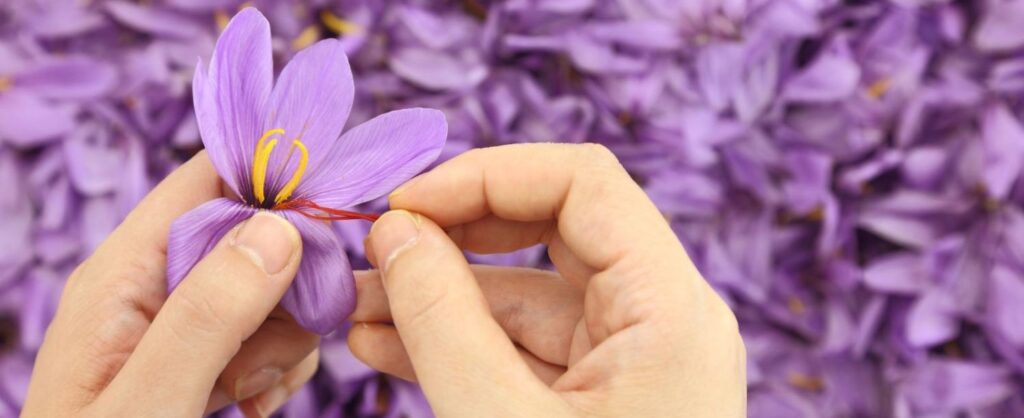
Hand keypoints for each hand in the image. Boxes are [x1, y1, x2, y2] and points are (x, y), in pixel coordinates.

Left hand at [23, 153, 318, 416]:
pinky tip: (257, 402)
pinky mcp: (202, 359)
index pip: (205, 181)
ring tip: (253, 392)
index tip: (334, 209)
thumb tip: (279, 229)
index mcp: (122, 275)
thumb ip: (209, 314)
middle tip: (281, 344)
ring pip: (271, 289)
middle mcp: (152, 287)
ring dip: (285, 336)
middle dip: (288, 283)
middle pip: (253, 236)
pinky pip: (267, 334)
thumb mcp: (149, 402)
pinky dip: (280, 366)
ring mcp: (178, 325)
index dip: (274, 179)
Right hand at [349, 144, 745, 416]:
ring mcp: (634, 363)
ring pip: (528, 298)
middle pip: (554, 230)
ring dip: (441, 299)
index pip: (583, 183)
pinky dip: (461, 344)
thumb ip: (443, 322)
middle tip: (373, 249)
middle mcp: (662, 322)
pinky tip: (387, 344)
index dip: (486, 177)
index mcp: (671, 311)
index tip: (402, 207)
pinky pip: (526, 350)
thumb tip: (394, 234)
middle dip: (453, 236)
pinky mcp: (604, 400)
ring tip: (356, 307)